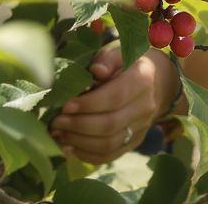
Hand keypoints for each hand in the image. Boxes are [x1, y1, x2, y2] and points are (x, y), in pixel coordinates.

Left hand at [50, 44, 179, 163]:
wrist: (151, 81)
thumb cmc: (125, 64)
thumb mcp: (117, 52)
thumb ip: (106, 59)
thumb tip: (96, 71)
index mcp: (142, 79)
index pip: (115, 97)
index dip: (88, 104)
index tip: (66, 105)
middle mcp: (146, 106)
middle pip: (110, 124)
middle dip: (79, 125)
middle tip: (56, 122)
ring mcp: (142, 127)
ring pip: (109, 143)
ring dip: (80, 142)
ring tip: (59, 134)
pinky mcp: (134, 142)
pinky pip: (110, 155)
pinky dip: (87, 155)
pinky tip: (70, 147)